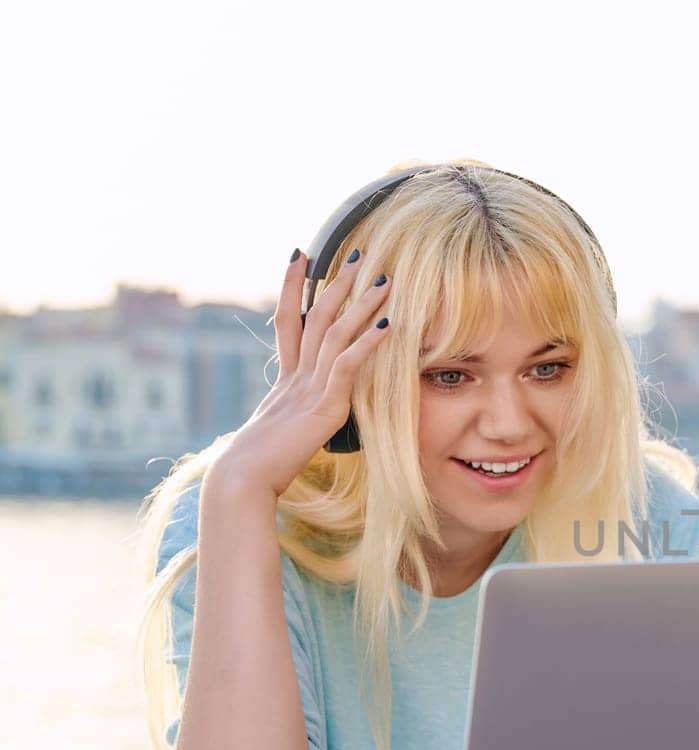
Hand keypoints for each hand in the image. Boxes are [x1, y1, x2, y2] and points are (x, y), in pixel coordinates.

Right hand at [215, 250, 391, 496]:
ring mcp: (308, 387)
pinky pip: (347, 364)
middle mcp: (295, 375)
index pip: (289, 320)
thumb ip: (296, 418)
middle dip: (335, 282)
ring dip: (361, 304)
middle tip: (358, 254)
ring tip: (384, 279)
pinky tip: (388, 324)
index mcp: (285, 379)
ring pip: (335, 333)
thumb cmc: (260, 466)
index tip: (301, 256)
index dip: (293, 287)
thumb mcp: (282, 434)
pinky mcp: (323, 404)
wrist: (244, 479)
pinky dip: (368, 342)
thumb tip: (303, 420)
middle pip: (315, 316)